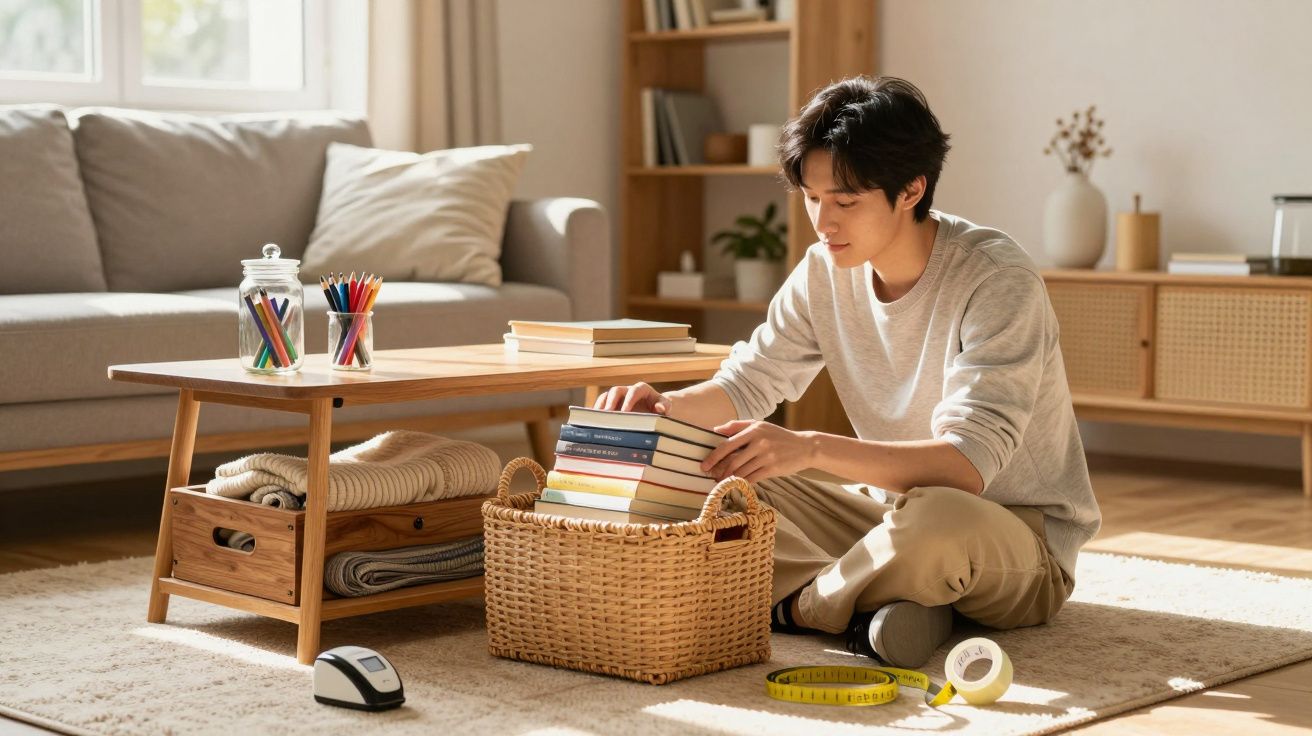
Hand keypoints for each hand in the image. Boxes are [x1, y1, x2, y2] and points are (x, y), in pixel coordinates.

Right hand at [592, 381, 671, 413]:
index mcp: (642, 389)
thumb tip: (659, 408)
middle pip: (616, 390)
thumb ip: (665, 406)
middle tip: (606, 414)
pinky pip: (601, 405)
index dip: (629, 400)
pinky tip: (591, 423)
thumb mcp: (667, 408)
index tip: (625, 412)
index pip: (634, 391)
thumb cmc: (661, 410)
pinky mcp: (611, 405)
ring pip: (606, 396)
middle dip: (610, 402)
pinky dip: (596, 413)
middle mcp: (628, 391)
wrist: (656, 412)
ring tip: (595, 419)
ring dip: (600, 406)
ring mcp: (618, 397)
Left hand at [700, 420, 817, 482]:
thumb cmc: (778, 436)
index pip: (727, 444)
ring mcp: (766, 456)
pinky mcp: (773, 469)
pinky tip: (736, 485)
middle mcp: (759, 442)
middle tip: (711, 477)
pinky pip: (752, 478)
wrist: (804, 447)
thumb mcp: (760, 425)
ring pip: (741, 471)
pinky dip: (742, 483)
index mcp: (753, 430)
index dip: (713, 457)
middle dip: (719, 471)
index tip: (704, 465)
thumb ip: (737, 426)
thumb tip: (716, 430)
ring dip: (729, 479)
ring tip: (722, 482)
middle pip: (732, 460)